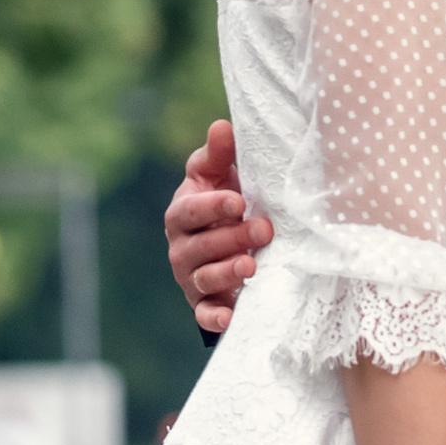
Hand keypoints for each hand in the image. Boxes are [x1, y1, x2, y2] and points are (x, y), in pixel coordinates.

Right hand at [164, 121, 272, 335]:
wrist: (227, 247)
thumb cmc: (223, 204)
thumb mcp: (217, 178)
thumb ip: (218, 154)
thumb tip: (223, 126)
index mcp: (183, 213)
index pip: (190, 210)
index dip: (211, 206)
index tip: (238, 201)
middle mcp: (182, 247)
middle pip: (200, 246)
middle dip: (231, 238)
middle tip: (264, 229)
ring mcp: (191, 278)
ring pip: (203, 278)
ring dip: (226, 273)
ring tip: (251, 265)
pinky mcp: (204, 305)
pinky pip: (205, 314)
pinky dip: (214, 318)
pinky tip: (230, 318)